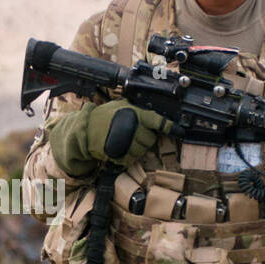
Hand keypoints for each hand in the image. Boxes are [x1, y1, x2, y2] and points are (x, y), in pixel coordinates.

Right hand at [49, 100, 171, 176]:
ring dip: (137, 146)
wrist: (85, 132)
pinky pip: (134, 158)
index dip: (171, 127)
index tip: (180, 131)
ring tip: (124, 139)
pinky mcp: (124, 155)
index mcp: (136, 114)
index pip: (160, 121)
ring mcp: (130, 143)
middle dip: (145, 136)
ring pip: (144, 149)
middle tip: (132, 132)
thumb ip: (137, 108)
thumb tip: (154, 112)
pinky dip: (129, 155)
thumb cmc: (102, 118)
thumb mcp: (120, 105)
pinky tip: (120, 148)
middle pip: (152, 138)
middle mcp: (135, 128)